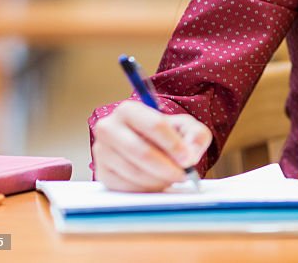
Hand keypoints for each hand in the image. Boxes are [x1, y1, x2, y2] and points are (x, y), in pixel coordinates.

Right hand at [93, 100, 211, 191]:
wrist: (147, 145)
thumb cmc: (167, 135)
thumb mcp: (187, 128)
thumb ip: (195, 135)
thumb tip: (189, 155)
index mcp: (129, 110)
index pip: (154, 125)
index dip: (174, 145)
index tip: (188, 159)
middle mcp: (109, 128)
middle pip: (142, 152)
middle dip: (167, 167)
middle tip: (183, 175)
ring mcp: (102, 152)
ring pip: (134, 172)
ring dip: (159, 180)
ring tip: (172, 178)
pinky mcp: (102, 173)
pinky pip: (126, 186)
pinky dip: (146, 188)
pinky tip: (157, 183)